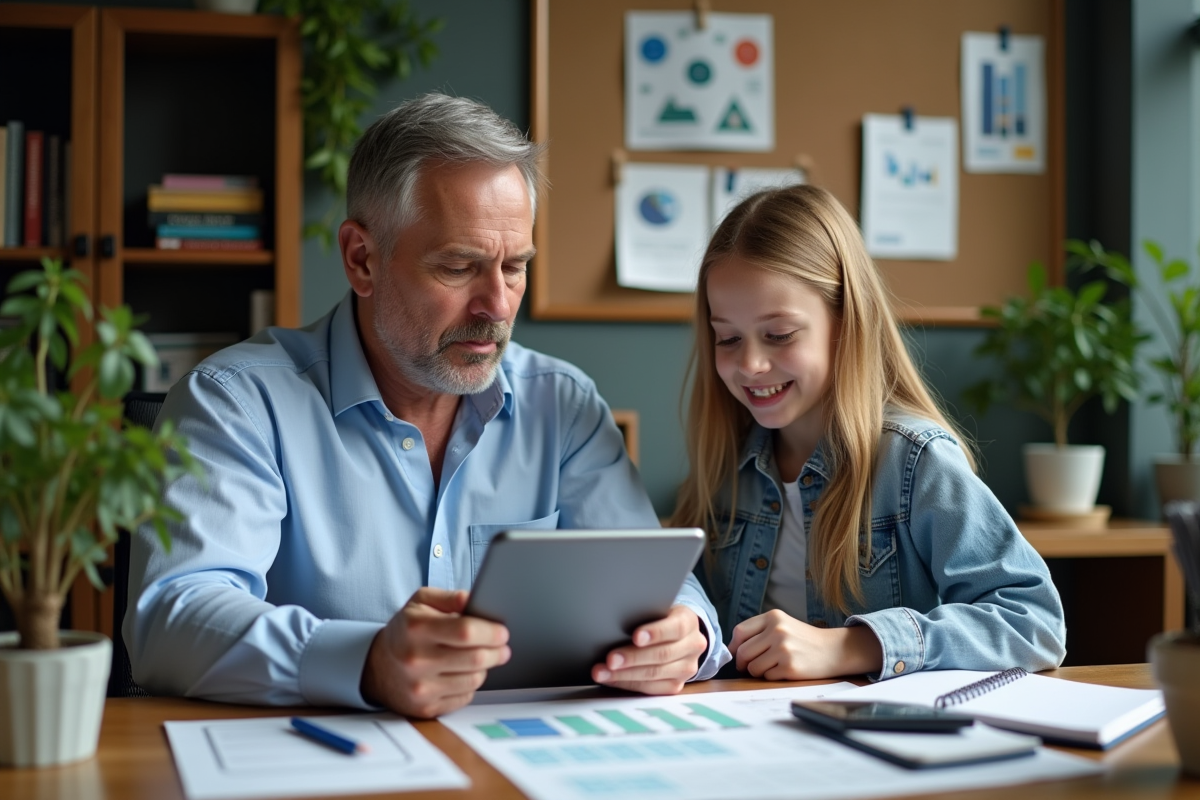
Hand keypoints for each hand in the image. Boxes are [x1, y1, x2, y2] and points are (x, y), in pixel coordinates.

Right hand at [360, 587, 509, 717]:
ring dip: (484, 668)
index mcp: (416, 628)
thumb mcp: (420, 602)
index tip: (502, 632)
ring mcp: (420, 688)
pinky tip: (462, 674)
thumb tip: (475, 601)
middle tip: (502, 647)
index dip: (490, 632)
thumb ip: (449, 598)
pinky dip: (470, 685)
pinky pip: (464, 697)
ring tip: (480, 658)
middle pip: (475, 658)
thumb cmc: (406, 631)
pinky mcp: (425, 708)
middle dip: (497, 651)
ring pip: (474, 679)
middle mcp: (416, 660)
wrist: (378, 667)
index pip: (465, 631)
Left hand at [592, 605, 707, 694]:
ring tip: (602, 672)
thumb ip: (644, 614)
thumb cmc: (660, 618)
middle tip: (610, 659)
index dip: (655, 633)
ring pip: (654, 674)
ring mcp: (687, 668)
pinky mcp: (676, 685)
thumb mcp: (657, 608)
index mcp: (689, 622)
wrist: (679, 634)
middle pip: (662, 655)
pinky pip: (651, 689)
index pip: (675, 628)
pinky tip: (611, 679)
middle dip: (633, 658)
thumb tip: (614, 623)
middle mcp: (692, 646)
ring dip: (624, 675)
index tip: (636, 637)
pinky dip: (627, 684)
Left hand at [729, 610, 882, 680]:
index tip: (736, 655)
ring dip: (758, 672)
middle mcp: (777, 630)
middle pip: (743, 652)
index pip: (740, 632)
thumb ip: (759, 632)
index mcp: (773, 617)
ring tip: (772, 667)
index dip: (733, 646)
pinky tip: (784, 670)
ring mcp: (784, 648)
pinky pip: (767, 677)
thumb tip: (731, 651)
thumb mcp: (783, 625)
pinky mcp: (790, 666)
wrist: (834, 650)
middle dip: (744, 663)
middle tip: (751, 667)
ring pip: (752, 667)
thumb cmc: (803, 639)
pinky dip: (771, 677)